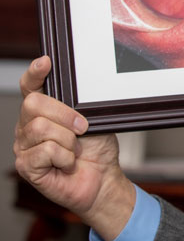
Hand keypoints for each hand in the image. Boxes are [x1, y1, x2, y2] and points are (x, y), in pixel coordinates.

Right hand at [13, 56, 135, 240]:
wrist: (103, 178)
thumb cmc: (97, 149)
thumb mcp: (93, 119)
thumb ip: (79, 105)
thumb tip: (77, 93)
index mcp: (43, 111)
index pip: (30, 86)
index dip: (34, 73)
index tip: (46, 62)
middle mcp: (27, 126)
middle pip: (33, 104)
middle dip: (64, 114)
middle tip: (83, 128)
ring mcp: (24, 146)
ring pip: (41, 128)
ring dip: (68, 140)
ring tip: (75, 150)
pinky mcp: (26, 166)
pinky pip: (45, 151)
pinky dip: (65, 157)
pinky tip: (67, 164)